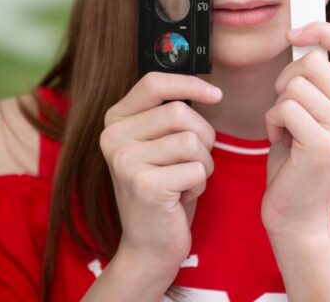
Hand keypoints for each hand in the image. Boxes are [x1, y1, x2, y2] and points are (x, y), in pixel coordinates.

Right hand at [100, 72, 221, 269]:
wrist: (149, 246)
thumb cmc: (164, 189)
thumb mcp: (159, 145)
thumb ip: (168, 115)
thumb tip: (206, 85)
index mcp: (115, 121)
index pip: (153, 82)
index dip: (189, 83)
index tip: (216, 95)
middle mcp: (113, 137)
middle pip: (181, 112)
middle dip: (203, 137)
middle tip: (192, 163)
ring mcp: (125, 161)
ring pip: (192, 140)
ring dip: (203, 163)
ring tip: (184, 182)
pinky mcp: (144, 184)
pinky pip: (197, 168)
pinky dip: (200, 184)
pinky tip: (181, 199)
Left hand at [261, 22, 329, 238]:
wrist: (299, 215)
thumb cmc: (297, 161)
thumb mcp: (312, 113)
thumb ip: (313, 82)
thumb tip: (299, 37)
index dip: (322, 29)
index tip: (294, 34)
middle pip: (312, 62)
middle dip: (285, 81)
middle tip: (286, 110)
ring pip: (295, 85)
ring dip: (277, 106)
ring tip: (287, 131)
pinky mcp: (324, 144)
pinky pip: (284, 108)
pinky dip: (273, 123)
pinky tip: (283, 143)